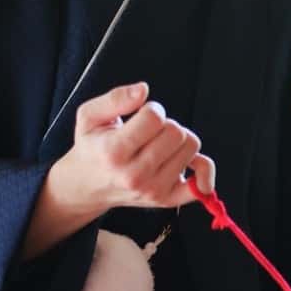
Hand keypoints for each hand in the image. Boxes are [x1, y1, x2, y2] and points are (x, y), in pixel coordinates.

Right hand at [58, 81, 214, 217]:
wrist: (88, 186)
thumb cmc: (92, 147)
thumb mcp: (89, 116)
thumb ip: (115, 98)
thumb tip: (143, 89)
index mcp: (114, 152)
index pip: (155, 118)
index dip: (152, 110)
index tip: (142, 116)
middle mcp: (134, 175)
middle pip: (177, 133)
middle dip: (166, 125)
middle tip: (150, 133)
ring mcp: (153, 190)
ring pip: (191, 148)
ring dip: (179, 141)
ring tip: (159, 145)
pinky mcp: (167, 201)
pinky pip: (201, 185)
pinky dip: (203, 170)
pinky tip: (188, 162)